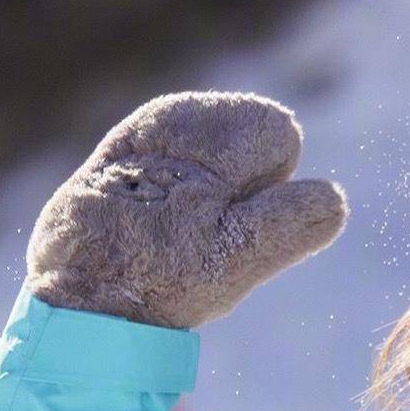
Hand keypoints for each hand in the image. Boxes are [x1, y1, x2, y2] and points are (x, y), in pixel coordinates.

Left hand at [26, 91, 345, 330]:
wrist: (76, 296)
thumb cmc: (161, 277)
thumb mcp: (235, 257)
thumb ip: (290, 222)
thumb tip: (332, 199)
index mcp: (201, 123)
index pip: (278, 135)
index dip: (268, 186)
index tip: (228, 224)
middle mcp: (174, 114)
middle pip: (258, 135)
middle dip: (242, 185)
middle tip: (203, 230)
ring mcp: (149, 130)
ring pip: (226, 152)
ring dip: (213, 193)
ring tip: (175, 230)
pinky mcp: (127, 148)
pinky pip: (189, 163)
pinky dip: (180, 193)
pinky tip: (155, 222)